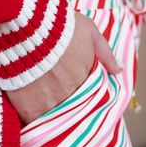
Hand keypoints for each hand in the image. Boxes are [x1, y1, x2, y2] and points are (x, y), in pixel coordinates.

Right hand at [5, 11, 123, 125]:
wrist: (25, 27)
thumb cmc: (58, 26)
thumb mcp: (88, 30)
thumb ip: (105, 52)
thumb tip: (120, 69)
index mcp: (86, 77)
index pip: (91, 95)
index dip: (84, 96)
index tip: (78, 95)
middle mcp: (71, 93)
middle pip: (73, 108)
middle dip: (68, 105)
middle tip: (57, 99)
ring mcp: (50, 103)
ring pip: (55, 116)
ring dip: (51, 112)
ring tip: (42, 105)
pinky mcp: (29, 108)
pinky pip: (34, 121)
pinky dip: (33, 118)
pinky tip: (29, 111)